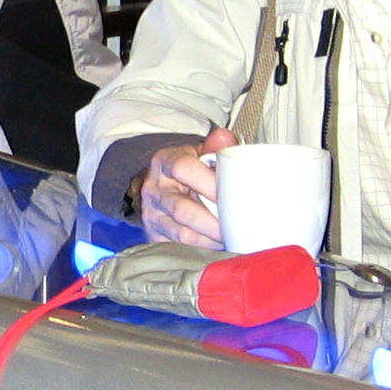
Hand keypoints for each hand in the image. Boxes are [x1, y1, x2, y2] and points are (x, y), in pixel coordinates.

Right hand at [138, 128, 232, 246]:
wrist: (162, 188)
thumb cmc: (188, 170)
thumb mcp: (198, 152)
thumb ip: (215, 146)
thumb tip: (227, 139)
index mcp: (164, 162)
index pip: (183, 169)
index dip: (210, 183)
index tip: (233, 193)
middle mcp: (153, 190)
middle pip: (183, 210)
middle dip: (215, 221)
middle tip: (239, 225)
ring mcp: (151, 216)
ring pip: (183, 235)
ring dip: (212, 239)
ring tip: (233, 237)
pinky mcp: (154, 237)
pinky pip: (181, 249)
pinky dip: (204, 250)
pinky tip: (219, 246)